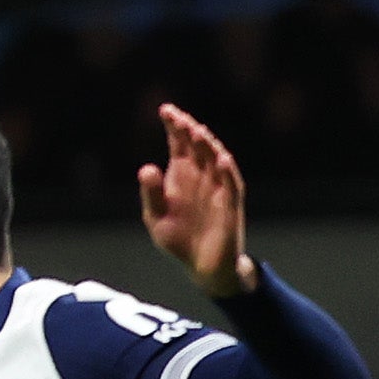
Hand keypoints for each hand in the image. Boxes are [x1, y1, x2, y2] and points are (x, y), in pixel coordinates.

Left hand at [136, 103, 253, 298]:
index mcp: (181, 175)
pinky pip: (232, 186)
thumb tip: (146, 168)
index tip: (166, 111)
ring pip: (216, 161)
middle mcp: (201, 177)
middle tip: (181, 119)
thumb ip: (151, 194)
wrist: (203, 268)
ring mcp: (218, 190)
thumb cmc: (178, 240)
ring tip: (198, 133)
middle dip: (190, 131)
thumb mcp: (155, 217)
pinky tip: (222, 160)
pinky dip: (228, 172)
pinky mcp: (230, 206)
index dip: (175, 126)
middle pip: (198, 146)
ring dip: (209, 147)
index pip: (179, 143)